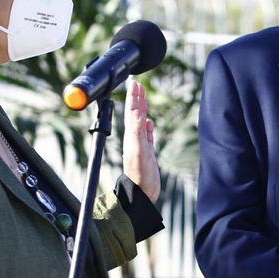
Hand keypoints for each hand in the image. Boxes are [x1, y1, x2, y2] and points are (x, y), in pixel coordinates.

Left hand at [122, 79, 159, 202]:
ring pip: (140, 122)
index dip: (133, 98)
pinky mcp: (147, 152)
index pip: (131, 112)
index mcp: (131, 136)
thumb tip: (136, 113)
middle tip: (138, 85)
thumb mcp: (138, 151)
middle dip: (136, 99)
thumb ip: (137, 132)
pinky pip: (147, 135)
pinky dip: (147, 126)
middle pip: (134, 114)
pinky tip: (148, 122)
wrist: (142, 193)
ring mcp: (140, 145)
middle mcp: (134, 138)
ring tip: (143, 98)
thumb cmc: (139, 175)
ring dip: (142, 109)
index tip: (135, 84)